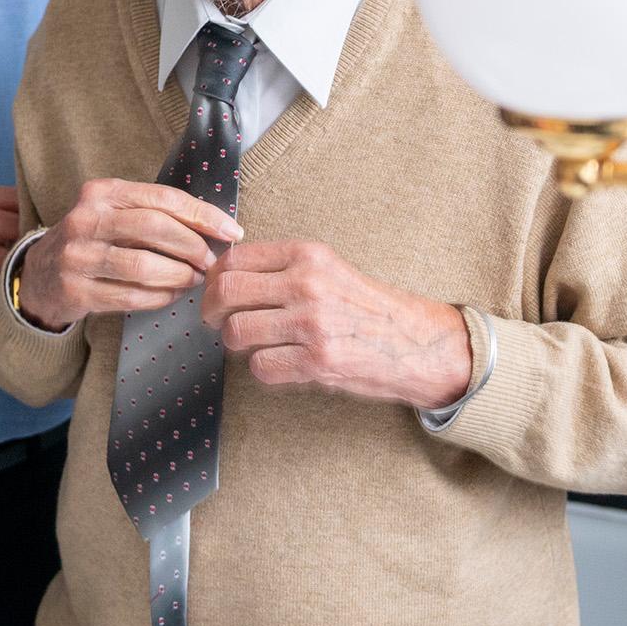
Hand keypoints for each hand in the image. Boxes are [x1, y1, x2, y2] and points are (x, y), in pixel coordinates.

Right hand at [17, 179, 242, 331]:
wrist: (40, 275)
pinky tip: (172, 295)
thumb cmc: (93, 241)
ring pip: (142, 266)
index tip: (232, 231)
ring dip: (178, 276)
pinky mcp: (76, 291)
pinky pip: (130, 297)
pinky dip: (160, 297)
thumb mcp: (113, 213)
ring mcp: (77, 257)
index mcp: (100, 193)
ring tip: (193, 280)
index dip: (203, 214)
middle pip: (154, 228)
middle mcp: (85, 219)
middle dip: (192, 246)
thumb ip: (153, 213)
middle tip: (210, 261)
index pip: (162, 198)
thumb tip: (214, 225)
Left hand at [201, 241, 470, 408]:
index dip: (213, 277)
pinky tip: (278, 364)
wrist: (417, 343)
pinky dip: (262, 369)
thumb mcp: (330, 270)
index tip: (212, 289)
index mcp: (309, 255)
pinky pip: (261, 367)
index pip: (236, 258)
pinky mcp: (318, 361)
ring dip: (235, 343)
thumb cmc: (368, 308)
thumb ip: (284, 268)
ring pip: (236, 331)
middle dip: (209, 310)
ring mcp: (312, 324)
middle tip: (213, 321)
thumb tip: (226, 273)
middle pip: (226, 291)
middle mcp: (308, 285)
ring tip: (251, 344)